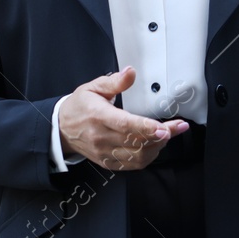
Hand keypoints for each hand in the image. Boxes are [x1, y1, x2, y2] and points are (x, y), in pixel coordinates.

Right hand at [57, 66, 189, 169]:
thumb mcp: (93, 87)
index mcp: (98, 116)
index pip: (125, 125)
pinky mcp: (107, 162)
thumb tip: (130, 72)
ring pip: (137, 156)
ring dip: (157, 147)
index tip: (164, 128)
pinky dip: (147, 157)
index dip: (146, 128)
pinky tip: (155, 146)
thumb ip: (114, 82)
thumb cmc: (78, 107)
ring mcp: (104, 152)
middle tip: (178, 127)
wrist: (61, 128)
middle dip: (162, 135)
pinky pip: (132, 165)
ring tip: (168, 134)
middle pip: (136, 141)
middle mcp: (101, 137)